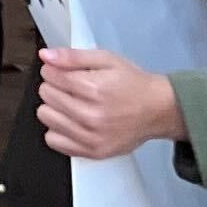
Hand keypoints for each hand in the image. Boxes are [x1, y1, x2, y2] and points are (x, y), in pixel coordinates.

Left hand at [39, 46, 184, 159]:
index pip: (50, 76)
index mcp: (95, 89)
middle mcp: (92, 116)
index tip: (63, 71)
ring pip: (46, 116)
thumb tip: (46, 56)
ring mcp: (92, 136)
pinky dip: (58, 129)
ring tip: (72, 104)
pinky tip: (72, 121)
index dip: (54, 70)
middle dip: (55, 86)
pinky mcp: (93, 151)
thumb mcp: (107, 60)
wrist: (160, 110)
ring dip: (54, 107)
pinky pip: (54, 140)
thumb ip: (73, 56)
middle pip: (46, 95)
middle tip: (73, 88)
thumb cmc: (135, 85)